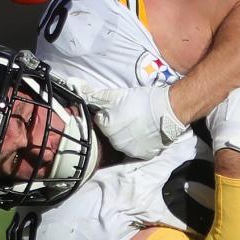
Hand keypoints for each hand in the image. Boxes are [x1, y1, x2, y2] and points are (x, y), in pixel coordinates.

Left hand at [67, 80, 185, 159]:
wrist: (167, 110)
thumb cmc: (140, 100)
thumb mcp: (114, 94)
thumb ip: (92, 92)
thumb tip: (72, 84)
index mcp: (106, 128)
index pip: (100, 121)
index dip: (107, 113)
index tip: (116, 108)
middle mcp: (116, 143)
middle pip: (111, 133)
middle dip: (117, 124)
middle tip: (128, 113)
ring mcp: (131, 151)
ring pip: (124, 142)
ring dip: (128, 133)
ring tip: (138, 121)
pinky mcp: (145, 155)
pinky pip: (137, 149)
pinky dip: (139, 141)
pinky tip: (145, 131)